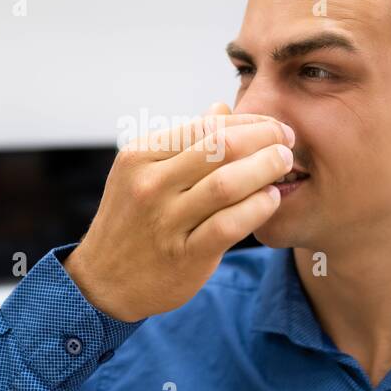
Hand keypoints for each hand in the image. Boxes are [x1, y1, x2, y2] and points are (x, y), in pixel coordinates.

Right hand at [63, 102, 293, 321]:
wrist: (103, 281)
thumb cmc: (132, 219)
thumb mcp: (142, 173)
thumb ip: (183, 141)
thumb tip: (221, 110)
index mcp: (140, 156)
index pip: (204, 127)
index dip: (247, 121)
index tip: (271, 124)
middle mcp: (149, 185)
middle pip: (219, 148)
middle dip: (263, 138)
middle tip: (287, 140)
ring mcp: (165, 222)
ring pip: (227, 184)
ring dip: (265, 169)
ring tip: (284, 164)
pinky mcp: (184, 255)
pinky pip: (229, 225)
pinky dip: (257, 208)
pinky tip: (271, 199)